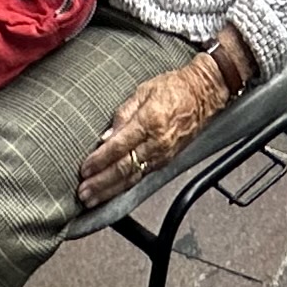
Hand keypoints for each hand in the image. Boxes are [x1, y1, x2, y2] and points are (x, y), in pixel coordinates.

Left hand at [79, 55, 231, 206]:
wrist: (203, 94)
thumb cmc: (173, 87)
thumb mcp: (144, 91)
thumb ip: (123, 114)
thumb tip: (105, 137)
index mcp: (149, 121)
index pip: (118, 146)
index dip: (99, 160)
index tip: (84, 169)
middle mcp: (156, 142)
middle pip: (124, 167)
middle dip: (101, 183)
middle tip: (83, 193)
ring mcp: (163, 154)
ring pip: (133, 177)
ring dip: (110, 190)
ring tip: (92, 199)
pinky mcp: (166, 160)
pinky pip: (142, 176)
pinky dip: (125, 186)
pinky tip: (113, 192)